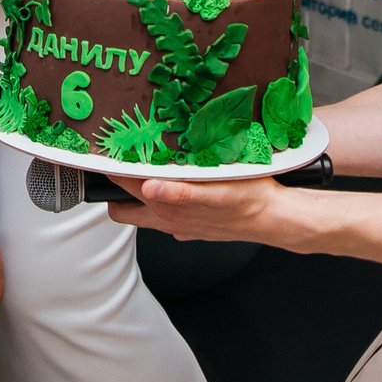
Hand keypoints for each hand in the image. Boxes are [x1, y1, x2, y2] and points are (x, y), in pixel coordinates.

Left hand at [108, 175, 291, 246]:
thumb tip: (150, 188)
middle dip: (117, 187)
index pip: (122, 187)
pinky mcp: (188, 230)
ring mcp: (177, 228)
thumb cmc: (249, 198)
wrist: (272, 218)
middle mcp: (168, 221)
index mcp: (169, 208)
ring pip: (142, 214)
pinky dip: (164, 202)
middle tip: (123, 161)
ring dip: (139, 196)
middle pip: (122, 208)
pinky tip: (175, 186)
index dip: (112, 168)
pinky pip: (166, 216)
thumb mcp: (217, 189)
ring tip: (146, 170)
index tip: (108, 151)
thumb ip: (180, 192)